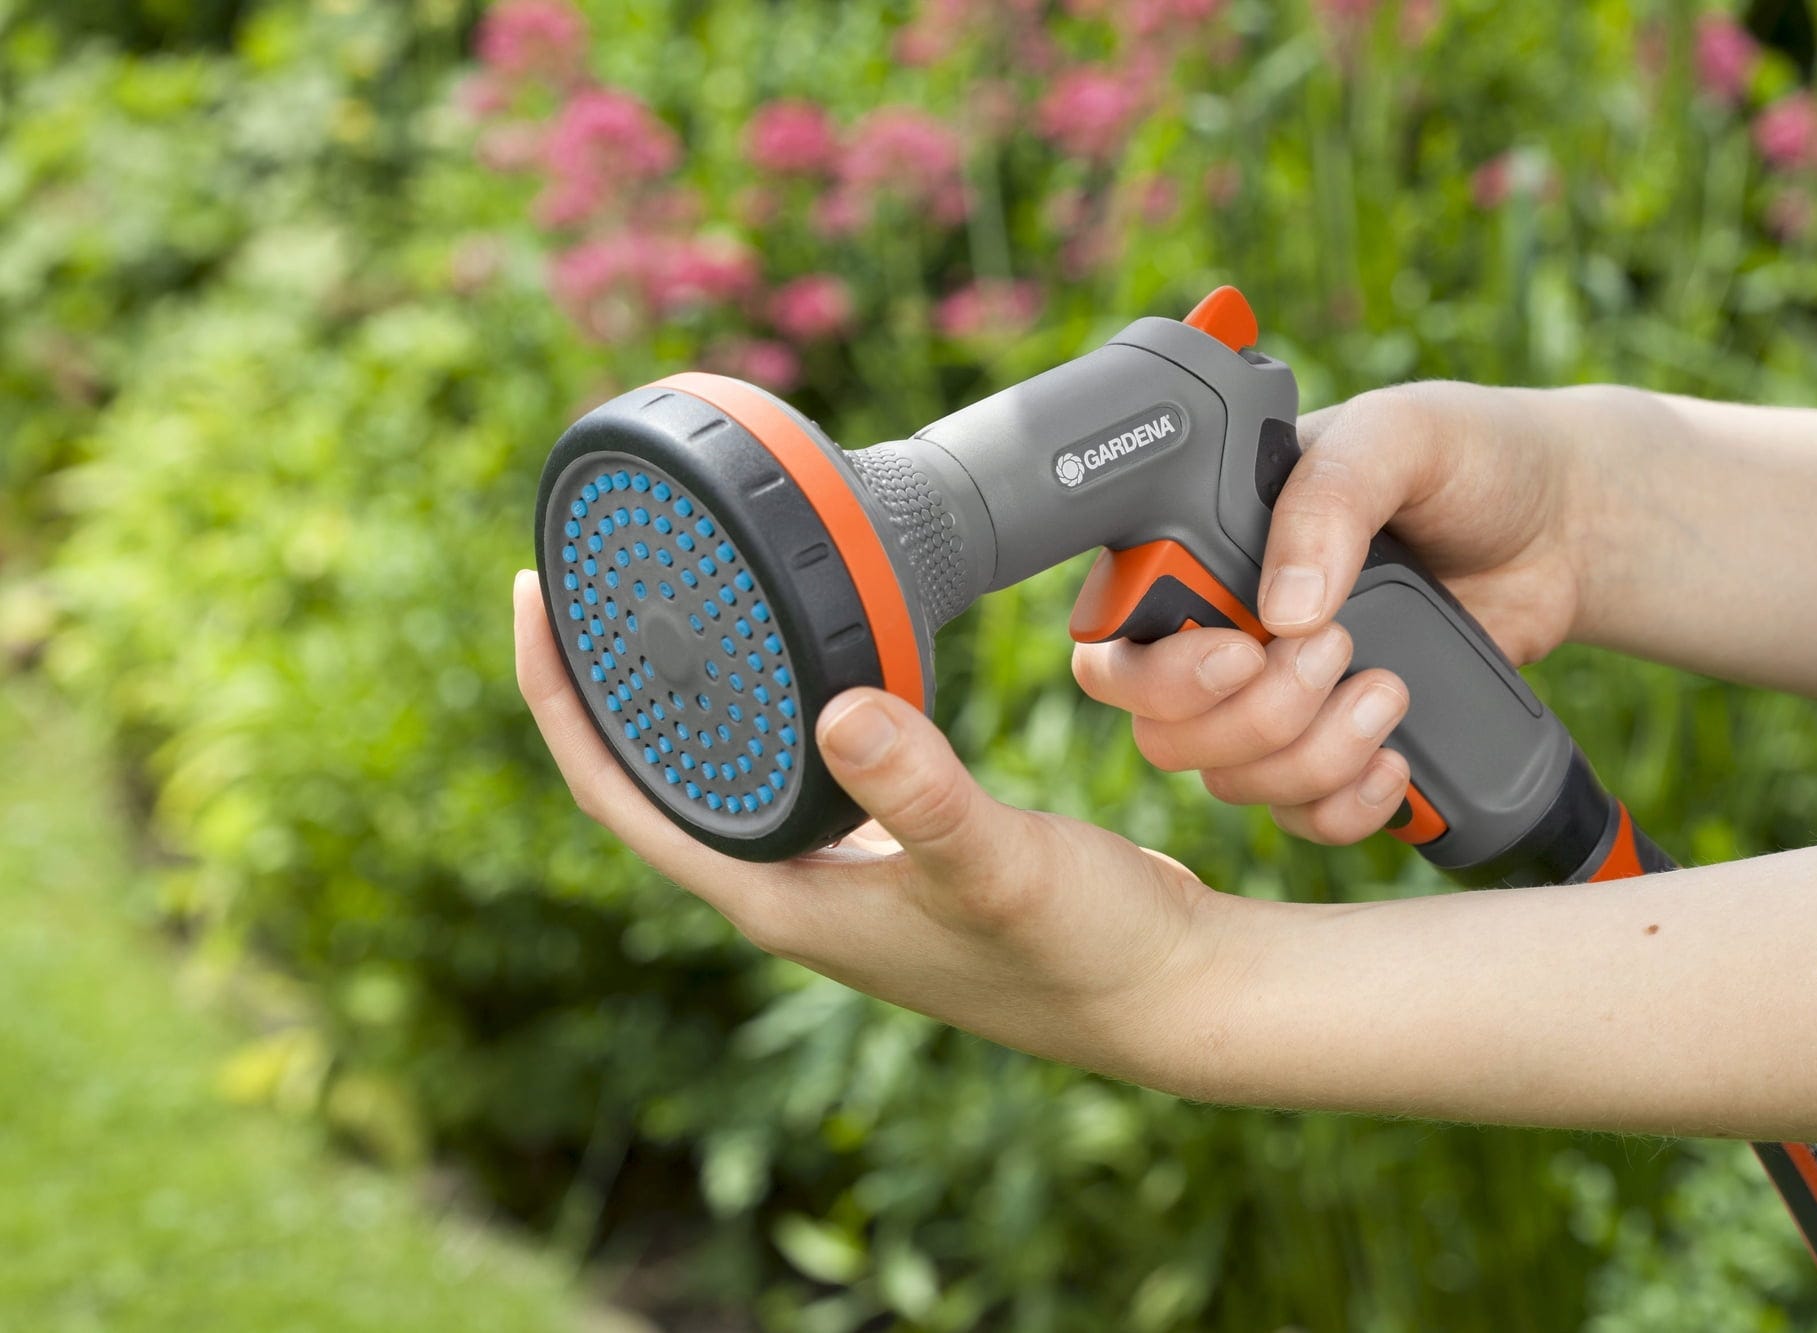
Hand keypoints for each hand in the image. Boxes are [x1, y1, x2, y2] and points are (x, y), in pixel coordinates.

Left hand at [513, 570, 1239, 1094]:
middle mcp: (790, 888)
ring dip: (682, 693)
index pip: (619, 798)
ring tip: (663, 595)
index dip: (561, 702)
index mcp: (777, 900)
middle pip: (651, 781)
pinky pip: (797, 764)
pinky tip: (796, 655)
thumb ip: (922, 792)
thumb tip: (841, 708)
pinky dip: (773, 703)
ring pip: (724, 771)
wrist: (1161, 991)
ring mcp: (839, 874)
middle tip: (582, 575)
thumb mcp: (997, 864)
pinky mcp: (890, 852)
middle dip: (604, 685)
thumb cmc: (1080, 951)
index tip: (532, 601)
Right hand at [1074, 381, 1612, 844]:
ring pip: (1233, 783)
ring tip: (1389, 691)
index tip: (1242, 651)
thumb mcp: (1399, 435)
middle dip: (1255, 717)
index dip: (1159, 672)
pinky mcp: (1335, 748)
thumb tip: (1282, 609)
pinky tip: (1394, 763)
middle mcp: (1221, 633)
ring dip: (1310, 758)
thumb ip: (1331, 498)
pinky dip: (1342, 808)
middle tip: (1339, 651)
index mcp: (1202, 550)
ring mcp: (1276, 700)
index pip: (1115, 641)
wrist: (1564, 526)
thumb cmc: (1469, 456)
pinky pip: (1300, 817)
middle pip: (1165, 733)